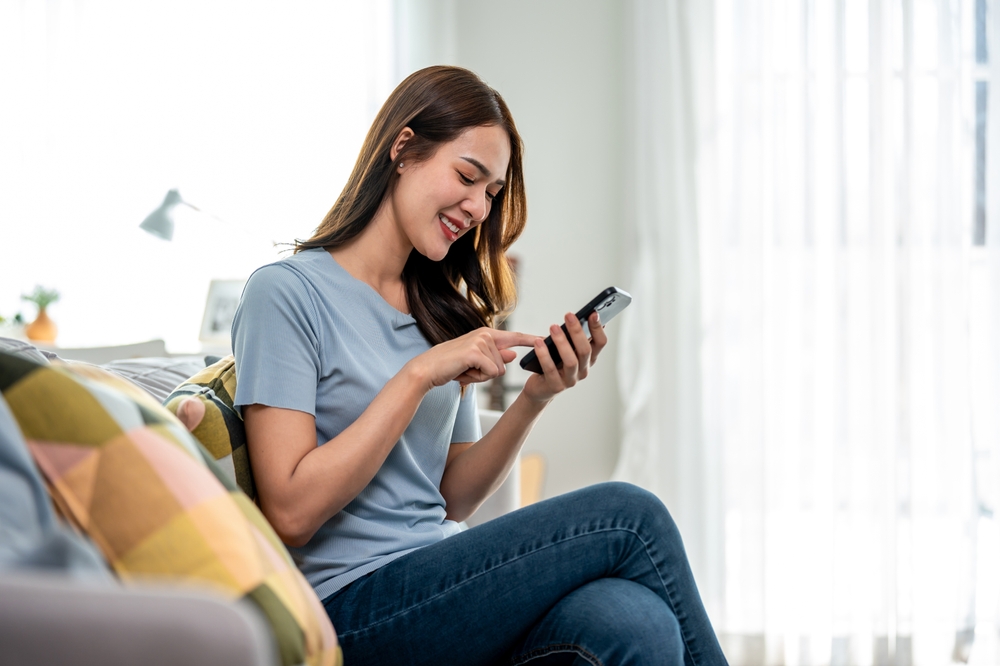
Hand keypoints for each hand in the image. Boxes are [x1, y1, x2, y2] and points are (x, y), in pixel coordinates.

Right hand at [407, 327, 539, 389]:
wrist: (428, 369)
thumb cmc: (451, 366)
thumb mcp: (477, 362)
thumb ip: (496, 358)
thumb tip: (514, 354)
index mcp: (487, 334)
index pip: (515, 337)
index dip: (531, 339)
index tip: (546, 337)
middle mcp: (486, 334)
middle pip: (504, 365)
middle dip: (487, 374)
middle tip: (468, 369)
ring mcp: (481, 342)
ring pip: (497, 371)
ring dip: (480, 377)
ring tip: (464, 369)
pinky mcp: (475, 352)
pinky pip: (490, 373)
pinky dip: (477, 378)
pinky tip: (464, 372)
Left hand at [522, 311, 607, 403]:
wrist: (540, 389)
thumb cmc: (554, 364)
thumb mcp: (566, 349)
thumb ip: (573, 337)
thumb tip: (577, 317)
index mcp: (588, 359)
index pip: (600, 343)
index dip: (598, 328)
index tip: (593, 313)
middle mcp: (583, 370)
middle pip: (585, 350)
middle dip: (577, 331)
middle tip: (568, 316)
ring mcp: (571, 380)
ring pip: (571, 361)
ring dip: (562, 342)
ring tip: (553, 328)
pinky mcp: (556, 386)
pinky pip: (550, 369)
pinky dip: (544, 355)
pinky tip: (538, 343)